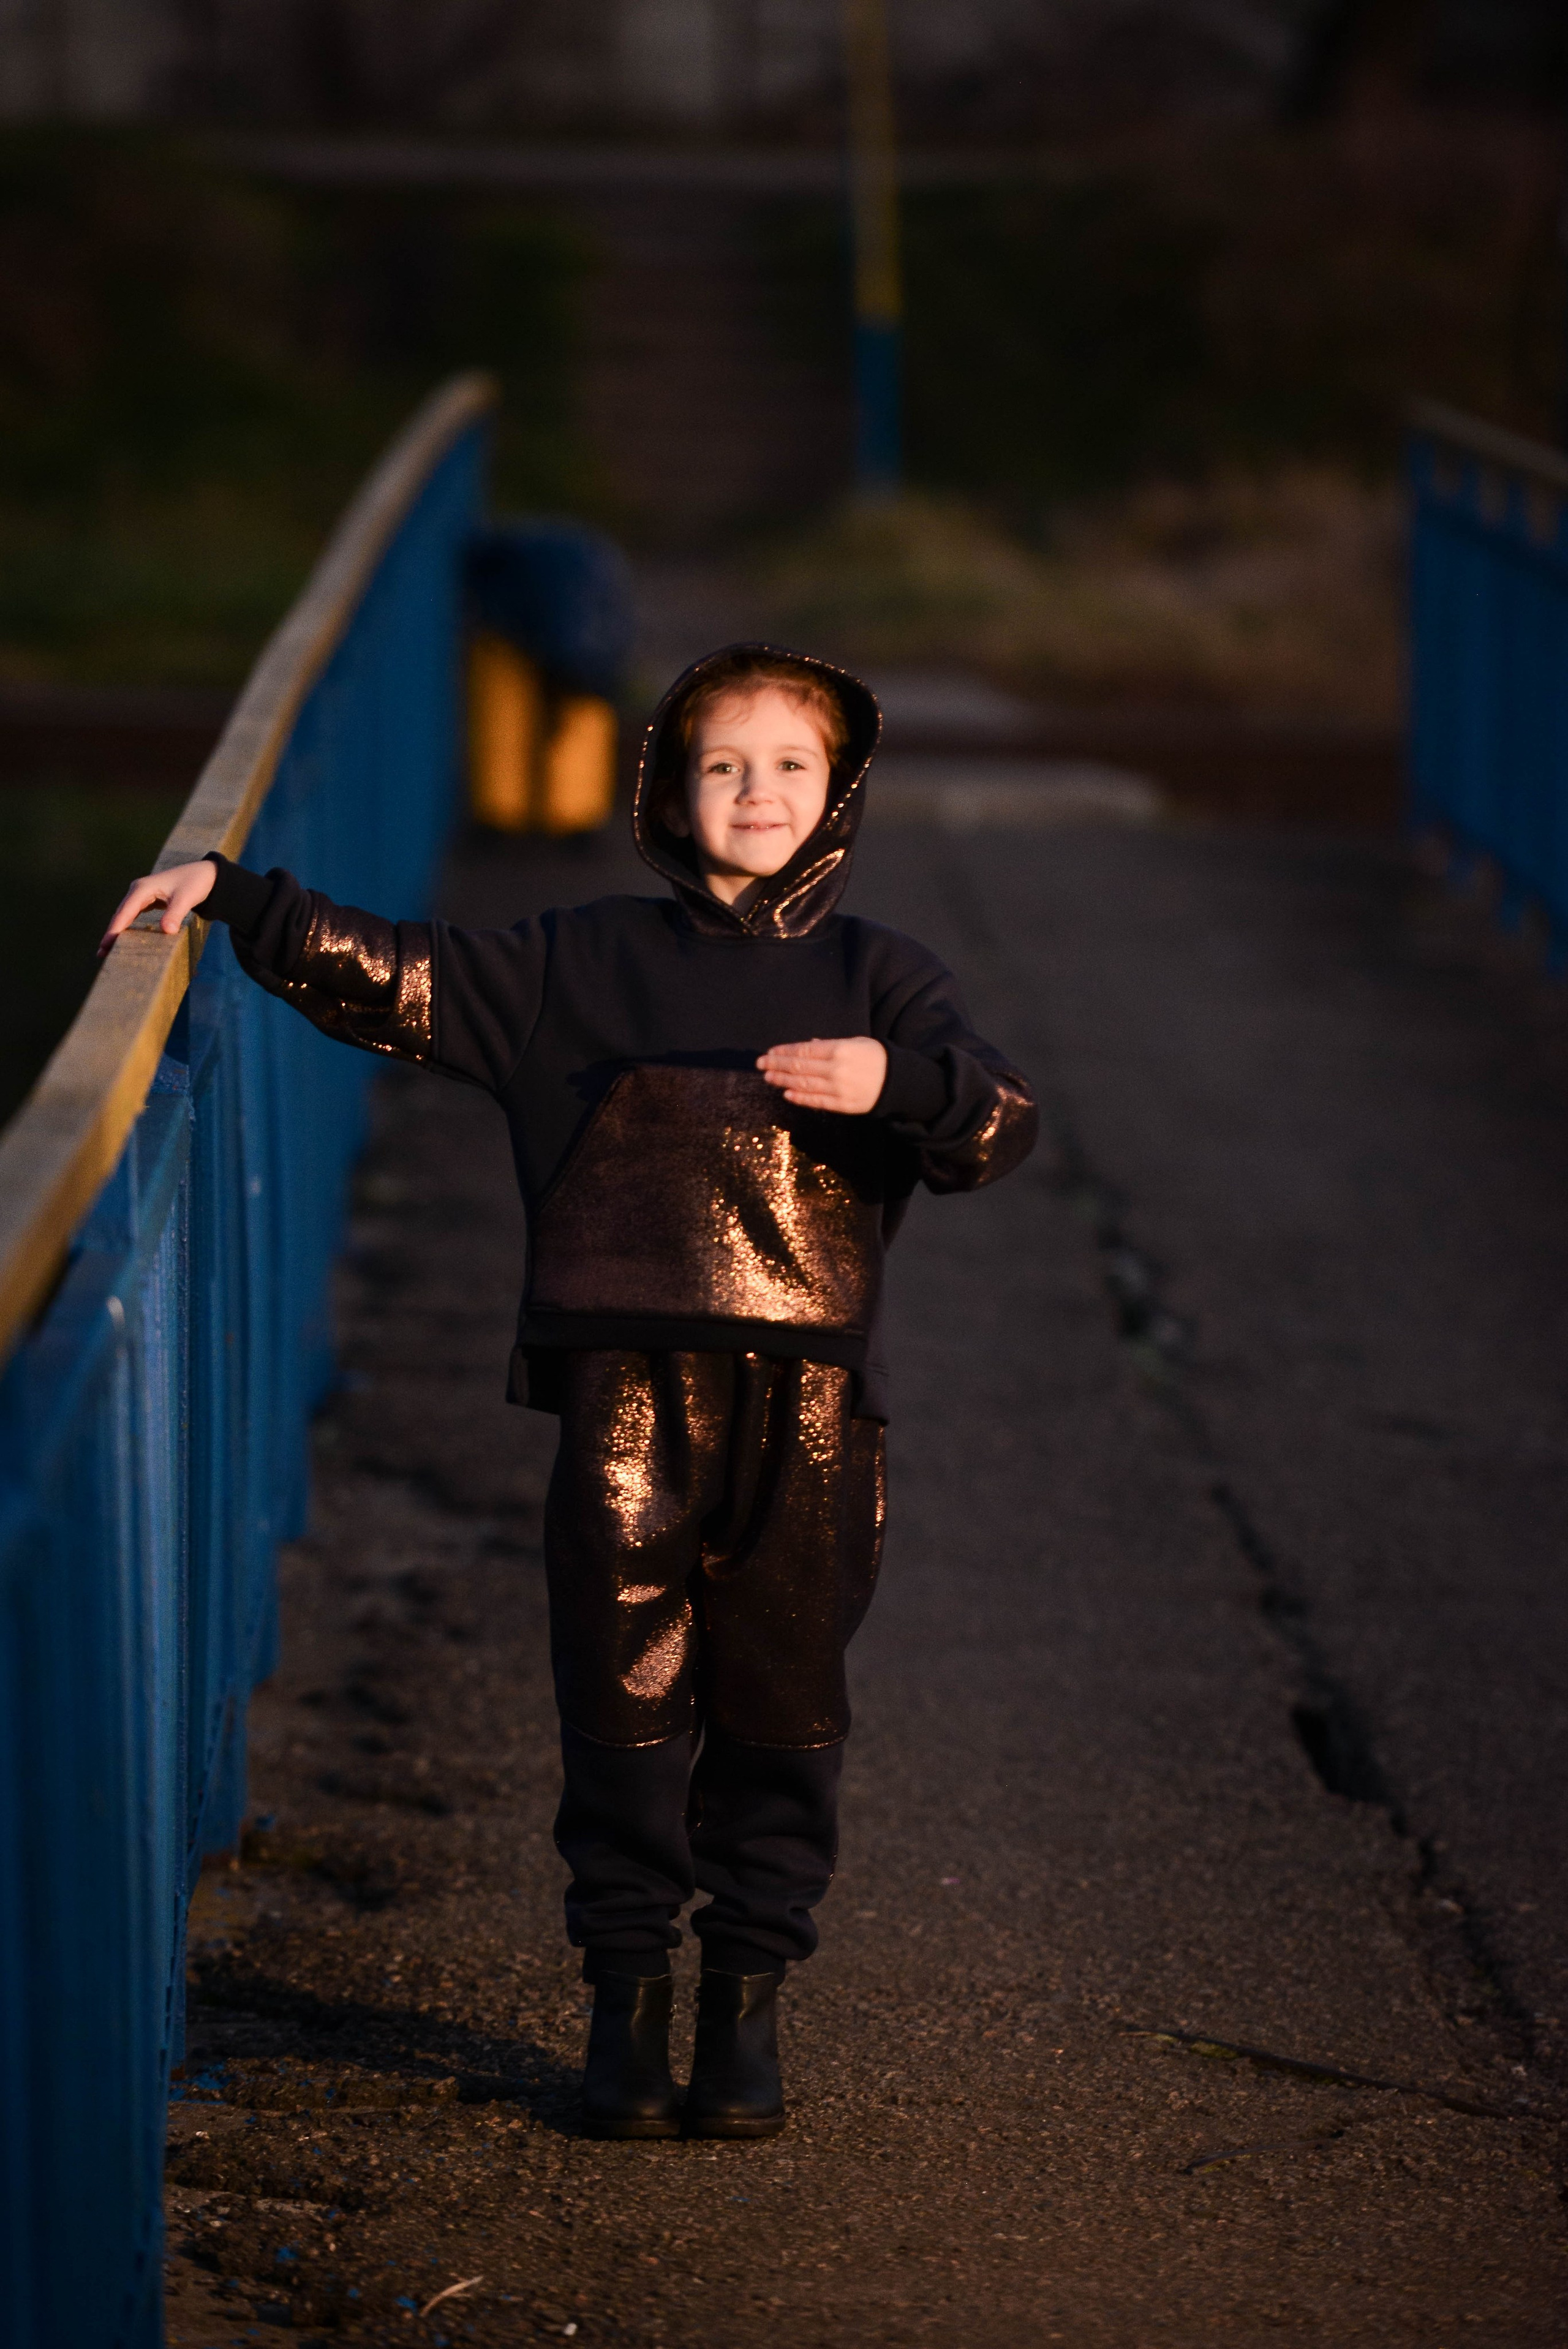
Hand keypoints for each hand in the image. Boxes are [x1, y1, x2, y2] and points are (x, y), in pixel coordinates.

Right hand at [99, 859, 216, 957]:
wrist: (206, 874)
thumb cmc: (195, 884)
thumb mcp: (186, 899)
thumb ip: (175, 914)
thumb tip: (167, 931)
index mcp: (142, 888)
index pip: (125, 912)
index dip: (115, 930)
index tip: (106, 945)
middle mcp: (138, 890)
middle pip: (121, 915)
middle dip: (111, 934)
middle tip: (101, 954)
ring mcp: (142, 895)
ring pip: (125, 916)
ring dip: (117, 932)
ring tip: (107, 951)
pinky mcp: (148, 900)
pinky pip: (133, 916)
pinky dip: (128, 928)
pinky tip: (125, 941)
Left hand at [757, 1036, 887, 1115]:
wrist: (898, 1081)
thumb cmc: (875, 1057)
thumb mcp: (855, 1043)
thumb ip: (828, 1045)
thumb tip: (806, 1046)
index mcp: (839, 1050)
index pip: (804, 1051)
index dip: (784, 1052)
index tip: (770, 1053)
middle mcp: (836, 1069)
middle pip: (799, 1068)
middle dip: (777, 1065)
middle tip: (760, 1065)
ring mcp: (838, 1089)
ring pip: (804, 1085)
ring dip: (783, 1081)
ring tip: (768, 1078)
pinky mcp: (842, 1105)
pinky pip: (817, 1102)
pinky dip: (800, 1098)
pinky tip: (787, 1094)